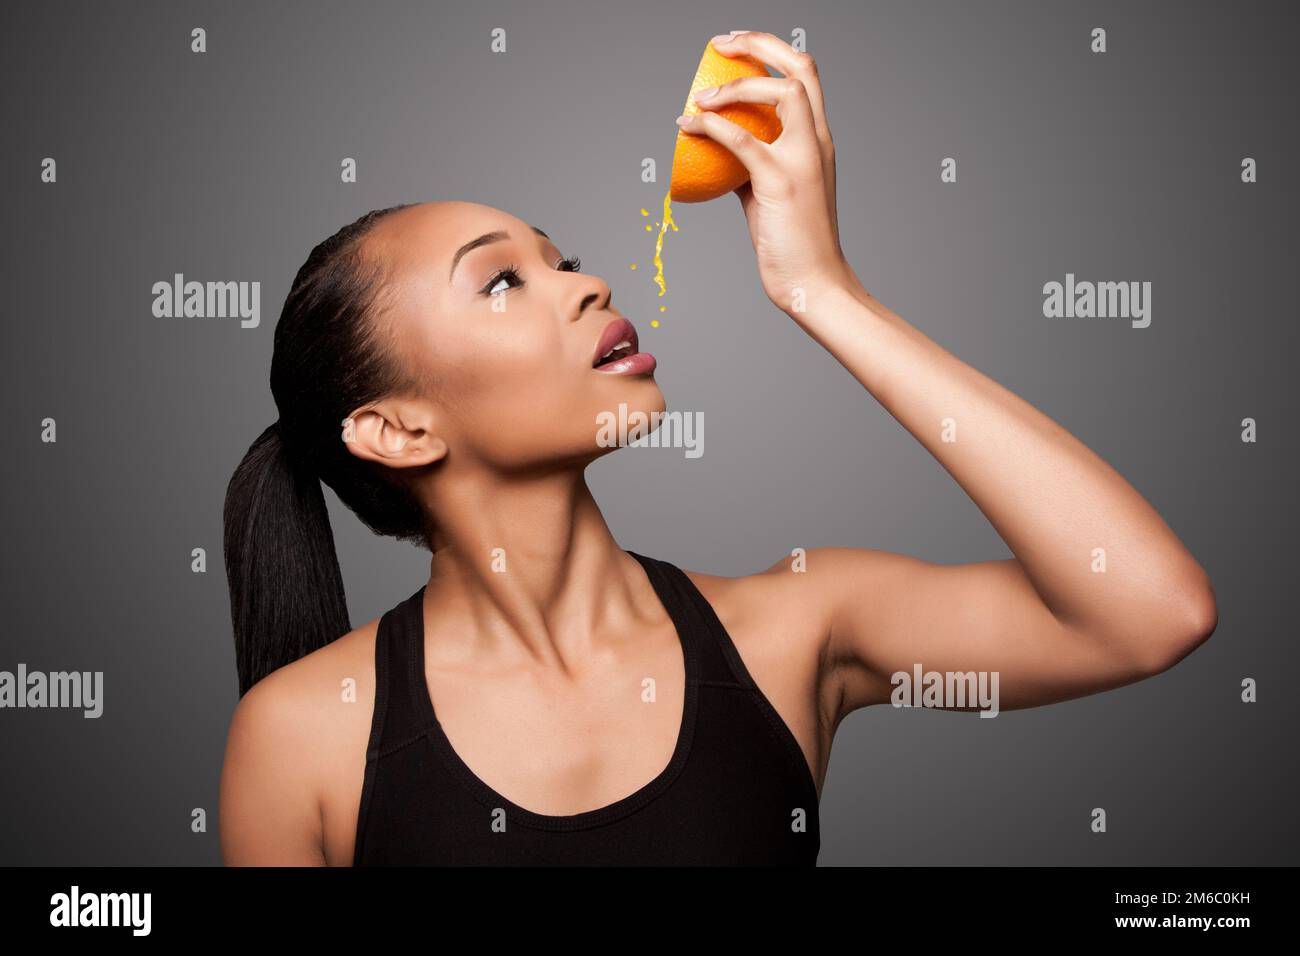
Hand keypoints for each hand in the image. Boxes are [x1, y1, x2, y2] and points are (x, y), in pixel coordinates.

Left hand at [676, 31, 862, 315]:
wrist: (814, 282)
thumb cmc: (792, 243)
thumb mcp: (772, 194)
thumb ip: (753, 167)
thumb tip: (720, 152)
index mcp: (819, 142)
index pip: (805, 78)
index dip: (772, 52)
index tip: (738, 49)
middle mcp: (818, 142)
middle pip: (802, 68)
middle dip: (760, 43)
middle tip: (722, 43)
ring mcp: (802, 159)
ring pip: (781, 91)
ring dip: (736, 84)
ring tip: (702, 94)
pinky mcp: (780, 182)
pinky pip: (741, 140)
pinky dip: (710, 126)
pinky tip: (687, 126)